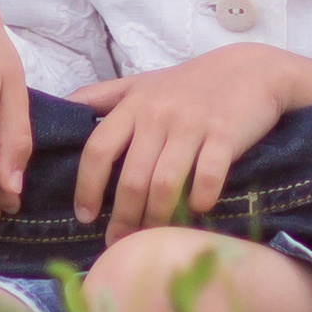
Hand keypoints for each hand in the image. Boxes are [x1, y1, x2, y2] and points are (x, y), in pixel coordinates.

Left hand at [68, 43, 309, 239]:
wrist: (251, 70)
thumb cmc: (189, 83)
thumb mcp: (141, 82)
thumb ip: (101, 95)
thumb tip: (60, 108)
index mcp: (134, 104)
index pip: (98, 150)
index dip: (87, 187)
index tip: (85, 216)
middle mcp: (159, 114)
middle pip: (132, 177)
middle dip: (123, 217)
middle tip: (120, 242)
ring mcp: (192, 124)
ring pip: (165, 184)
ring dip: (157, 217)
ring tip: (153, 236)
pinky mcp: (225, 134)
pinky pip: (208, 177)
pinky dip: (200, 200)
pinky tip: (198, 211)